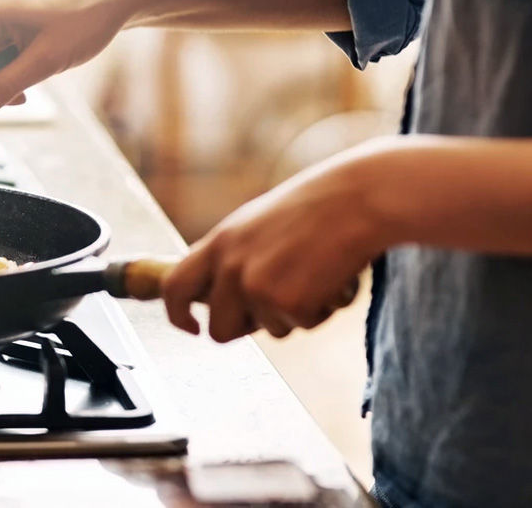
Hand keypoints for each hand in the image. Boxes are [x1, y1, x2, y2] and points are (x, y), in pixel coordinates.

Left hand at [162, 145, 388, 341]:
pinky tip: (331, 279)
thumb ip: (233, 257)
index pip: (174, 287)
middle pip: (219, 330)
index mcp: (218, 243)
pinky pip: (302, 327)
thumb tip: (219, 296)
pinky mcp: (288, 304)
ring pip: (268, 332)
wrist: (357, 199)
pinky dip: (321, 311)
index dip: (177, 314)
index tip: (191, 327)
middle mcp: (229, 267)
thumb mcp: (256, 225)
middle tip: (278, 305)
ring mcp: (256, 287)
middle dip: (246, 329)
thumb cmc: (315, 208)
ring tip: (313, 274)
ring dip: (293, 314)